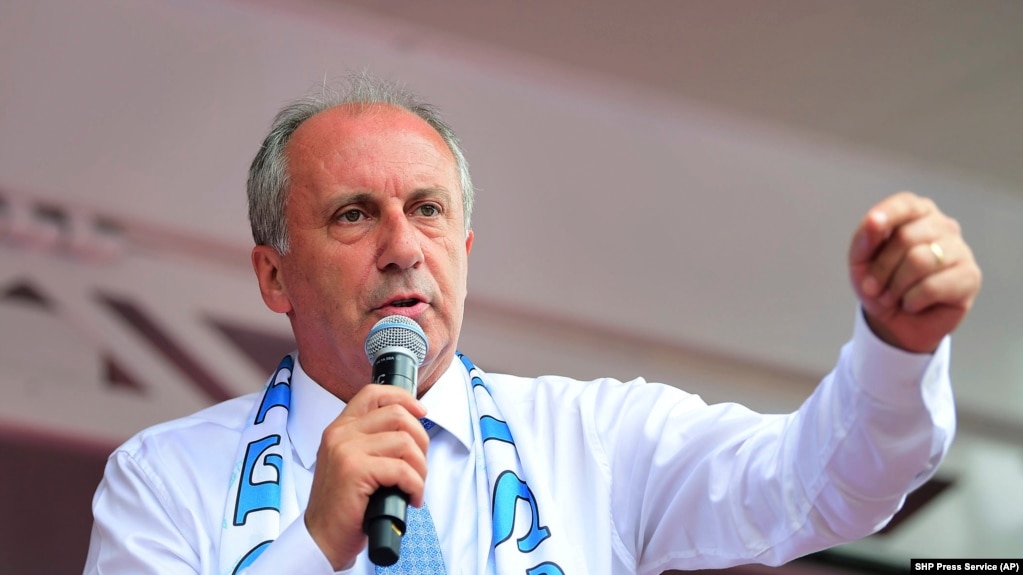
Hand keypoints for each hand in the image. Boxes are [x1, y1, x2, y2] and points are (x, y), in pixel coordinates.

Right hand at [304, 384, 429, 569]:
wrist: (322, 537)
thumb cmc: (344, 504)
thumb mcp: (351, 462)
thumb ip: (371, 441)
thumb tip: (411, 429)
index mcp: (340, 428)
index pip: (373, 394)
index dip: (403, 398)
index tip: (421, 412)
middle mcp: (340, 434)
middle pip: (397, 415)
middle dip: (421, 440)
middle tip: (419, 466)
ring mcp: (346, 451)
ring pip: (405, 442)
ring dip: (420, 468)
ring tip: (415, 486)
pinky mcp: (355, 471)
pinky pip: (403, 470)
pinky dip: (416, 486)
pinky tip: (411, 498)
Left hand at [848, 191, 981, 352]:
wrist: (896, 322)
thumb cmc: (881, 284)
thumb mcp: (860, 261)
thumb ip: (865, 238)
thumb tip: (873, 220)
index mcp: (916, 214)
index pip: (906, 203)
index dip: (888, 213)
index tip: (873, 223)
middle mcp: (942, 226)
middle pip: (906, 238)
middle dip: (881, 269)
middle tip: (874, 289)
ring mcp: (960, 250)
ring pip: (920, 261)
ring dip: (896, 287)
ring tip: (892, 297)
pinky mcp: (970, 276)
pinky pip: (933, 286)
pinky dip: (912, 300)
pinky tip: (913, 303)